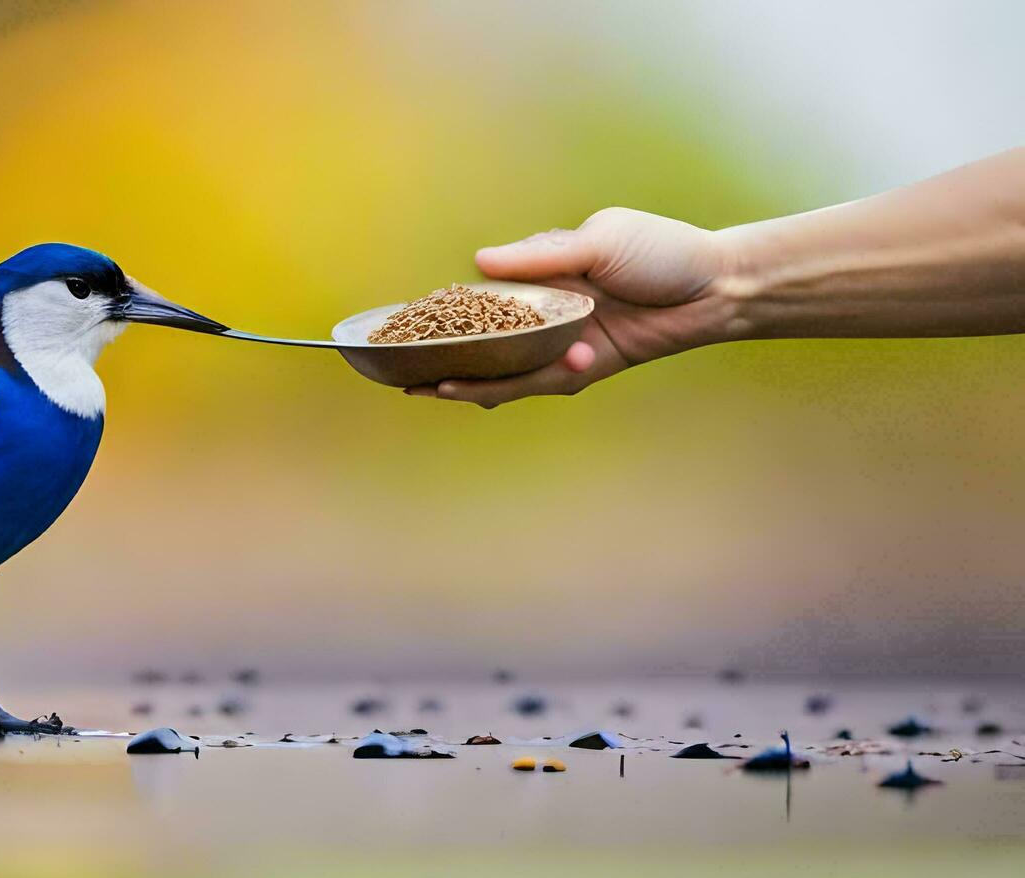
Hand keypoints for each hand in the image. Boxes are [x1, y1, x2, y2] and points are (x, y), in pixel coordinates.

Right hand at [407, 208, 732, 407]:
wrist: (717, 285)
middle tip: (403, 376)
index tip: (407, 326)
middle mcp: (548, 314)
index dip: (447, 315)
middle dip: (446, 360)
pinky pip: (544, 383)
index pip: (484, 298)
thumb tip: (480, 261)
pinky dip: (518, 386)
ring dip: (472, 382)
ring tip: (434, 390)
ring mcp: (565, 343)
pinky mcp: (587, 368)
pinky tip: (489, 392)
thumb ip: (541, 258)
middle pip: (488, 343)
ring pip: (508, 370)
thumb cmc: (662, 251)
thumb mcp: (598, 241)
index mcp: (543, 276)